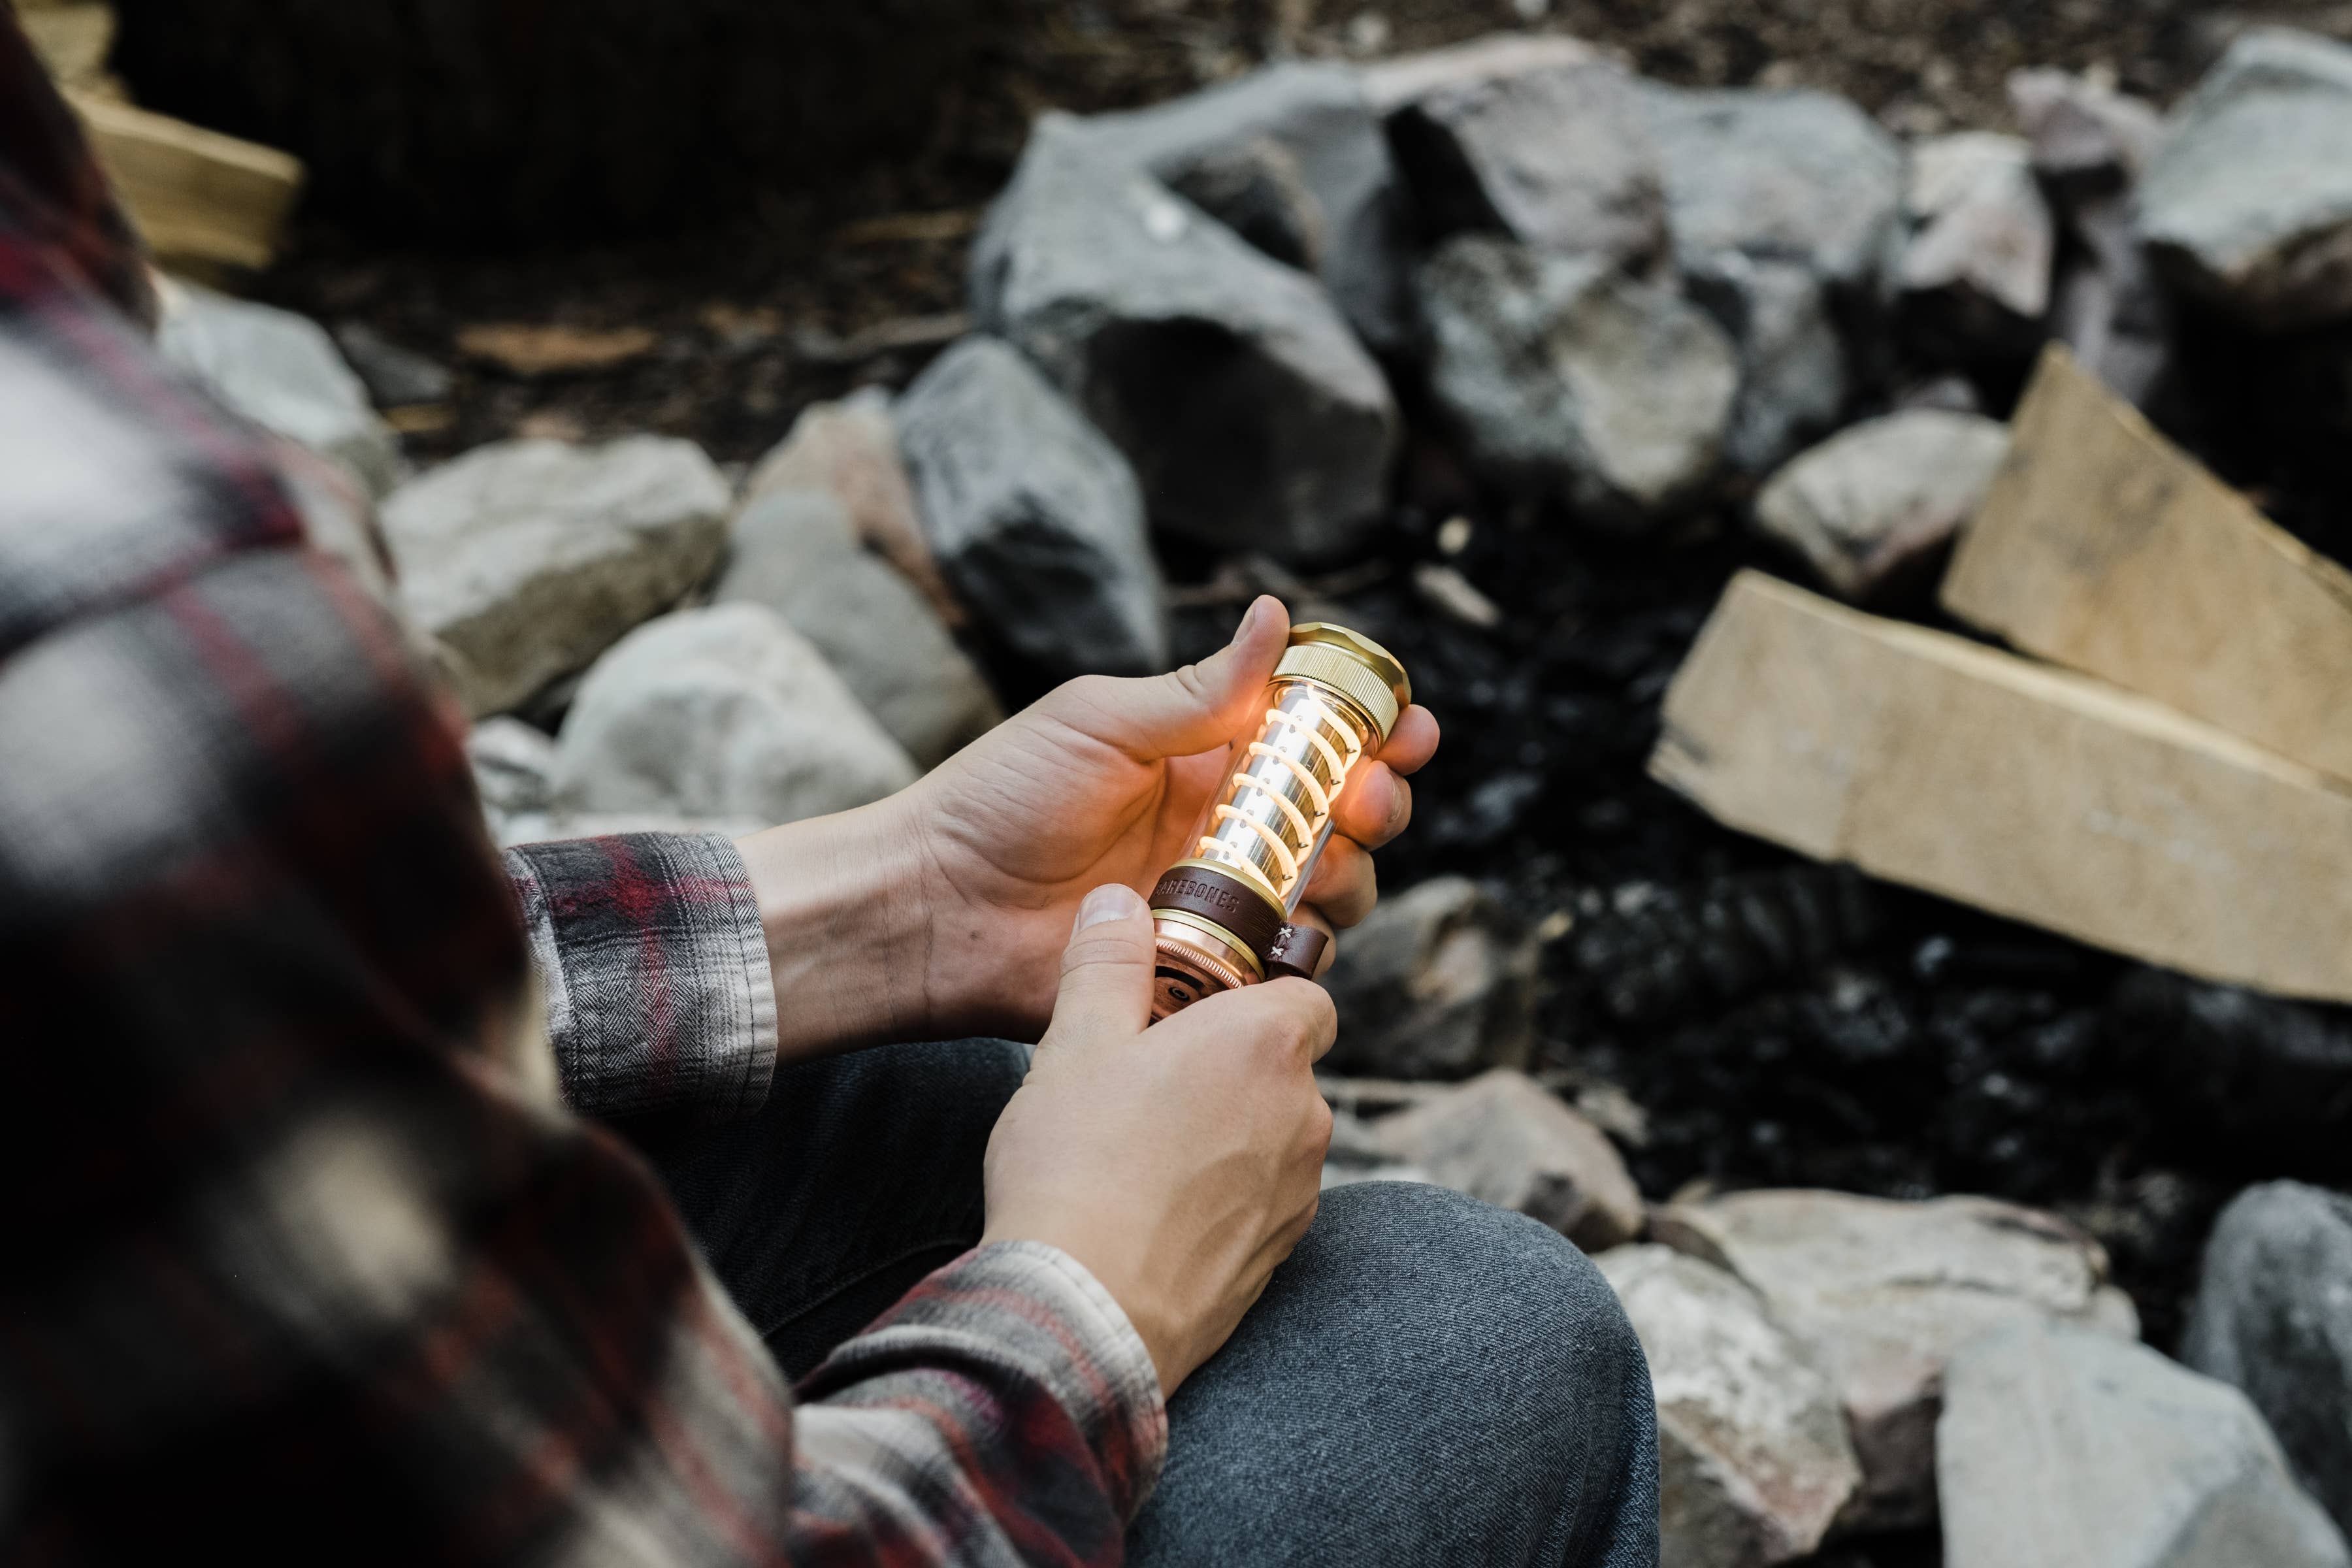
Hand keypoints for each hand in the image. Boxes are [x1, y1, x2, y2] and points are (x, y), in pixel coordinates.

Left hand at [891, 595, 1439, 1040]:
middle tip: (1371, 794)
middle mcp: (1227, 829)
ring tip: (1323, 861)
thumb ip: (1199, 691)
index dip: (1375, 729)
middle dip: (1381, 800)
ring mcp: (1220, 902)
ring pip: (1331, 892)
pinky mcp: (1204, 968)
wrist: (934, 906)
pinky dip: (1305, 948)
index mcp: (1208, 758)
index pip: (1317, 736)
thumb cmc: (1001, 798)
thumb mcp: (1101, 722)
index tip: (1408, 724)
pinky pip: (1283, 967)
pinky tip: (1291, 927)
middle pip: (1345, 817)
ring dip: (1353, 871)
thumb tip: (1279, 616)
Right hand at [981, 883, 1335, 1393]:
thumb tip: (1118, 903)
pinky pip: (1261, 1202)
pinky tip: (1154, 1210)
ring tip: (1141, 1153)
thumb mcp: (1074, 1044)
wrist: (1084, 1312)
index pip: (1304, 992)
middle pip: (1285, 1066)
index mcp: (1266, 1042)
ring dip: (1227, 1135)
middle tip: (1147, 1082)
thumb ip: (1106, 963)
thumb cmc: (1077, 1167)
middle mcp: (1305, 1112)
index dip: (1255, 995)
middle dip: (1229, 1067)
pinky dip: (1223, 1198)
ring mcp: (1300, 1192)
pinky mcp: (1280, 1256)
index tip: (1196, 1007)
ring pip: (1274, 1137)